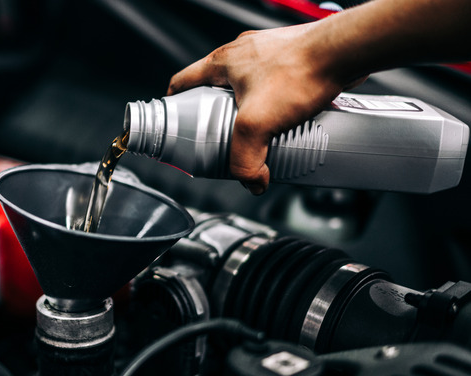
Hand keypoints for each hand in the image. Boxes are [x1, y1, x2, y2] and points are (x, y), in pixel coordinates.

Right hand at [167, 23, 359, 193]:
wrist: (344, 51)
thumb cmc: (301, 69)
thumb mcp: (257, 123)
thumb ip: (246, 158)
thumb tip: (250, 180)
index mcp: (222, 62)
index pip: (183, 82)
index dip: (175, 104)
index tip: (175, 121)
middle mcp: (243, 54)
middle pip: (216, 87)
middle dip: (217, 114)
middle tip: (224, 137)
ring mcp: (269, 54)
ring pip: (249, 87)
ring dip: (251, 110)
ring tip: (262, 132)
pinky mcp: (294, 60)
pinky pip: (277, 86)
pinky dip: (278, 104)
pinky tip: (290, 120)